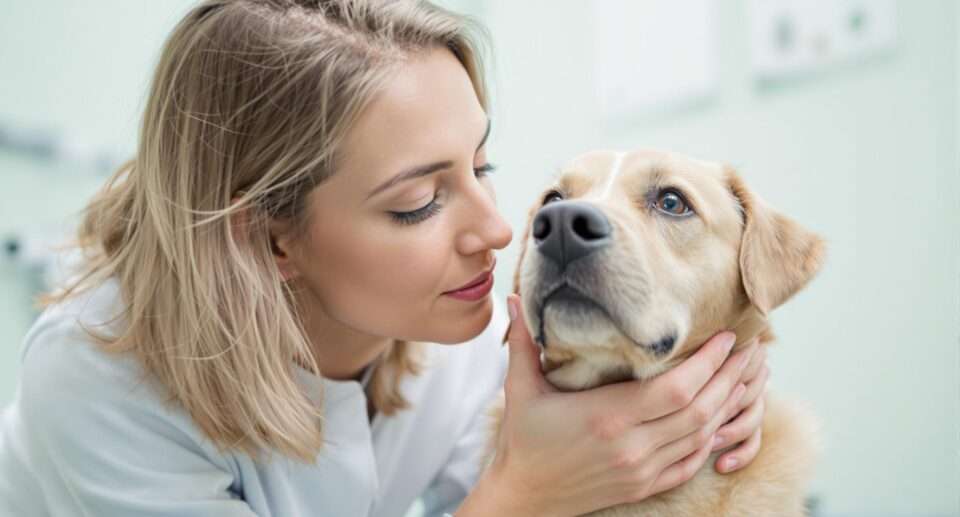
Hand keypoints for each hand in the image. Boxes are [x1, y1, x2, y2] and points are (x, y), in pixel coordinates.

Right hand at [457, 294, 758, 516]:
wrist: (524, 498)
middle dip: (732, 377)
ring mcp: (642, 469)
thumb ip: (521, 342)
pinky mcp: (644, 485)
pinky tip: (721, 417)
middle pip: (702, 409)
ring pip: (703, 435)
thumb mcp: (520, 388)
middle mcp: (633, 445)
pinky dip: (711, 439)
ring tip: (746, 376)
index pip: (677, 387)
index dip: (710, 362)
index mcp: (608, 416)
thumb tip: (513, 300)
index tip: (727, 337)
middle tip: (753, 349)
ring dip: (729, 404)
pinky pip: (691, 462)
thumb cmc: (522, 441)